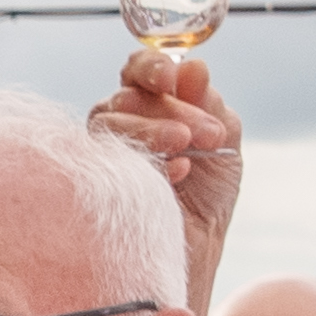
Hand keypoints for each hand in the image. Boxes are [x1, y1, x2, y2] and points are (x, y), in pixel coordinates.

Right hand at [91, 48, 241, 300]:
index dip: (150, 66)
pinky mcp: (93, 181)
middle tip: (202, 135)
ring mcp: (103, 153)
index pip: (137, 70)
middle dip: (167, 109)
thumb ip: (208, 102)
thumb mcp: (222, 138)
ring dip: (153, 131)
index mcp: (152, 106)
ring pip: (109, 121)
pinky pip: (105, 156)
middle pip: (126, 96)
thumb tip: (193, 67)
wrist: (195, 248)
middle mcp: (122, 124)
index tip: (172, 78)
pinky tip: (176, 174)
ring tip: (186, 150)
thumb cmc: (206, 195)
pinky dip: (147, 160)